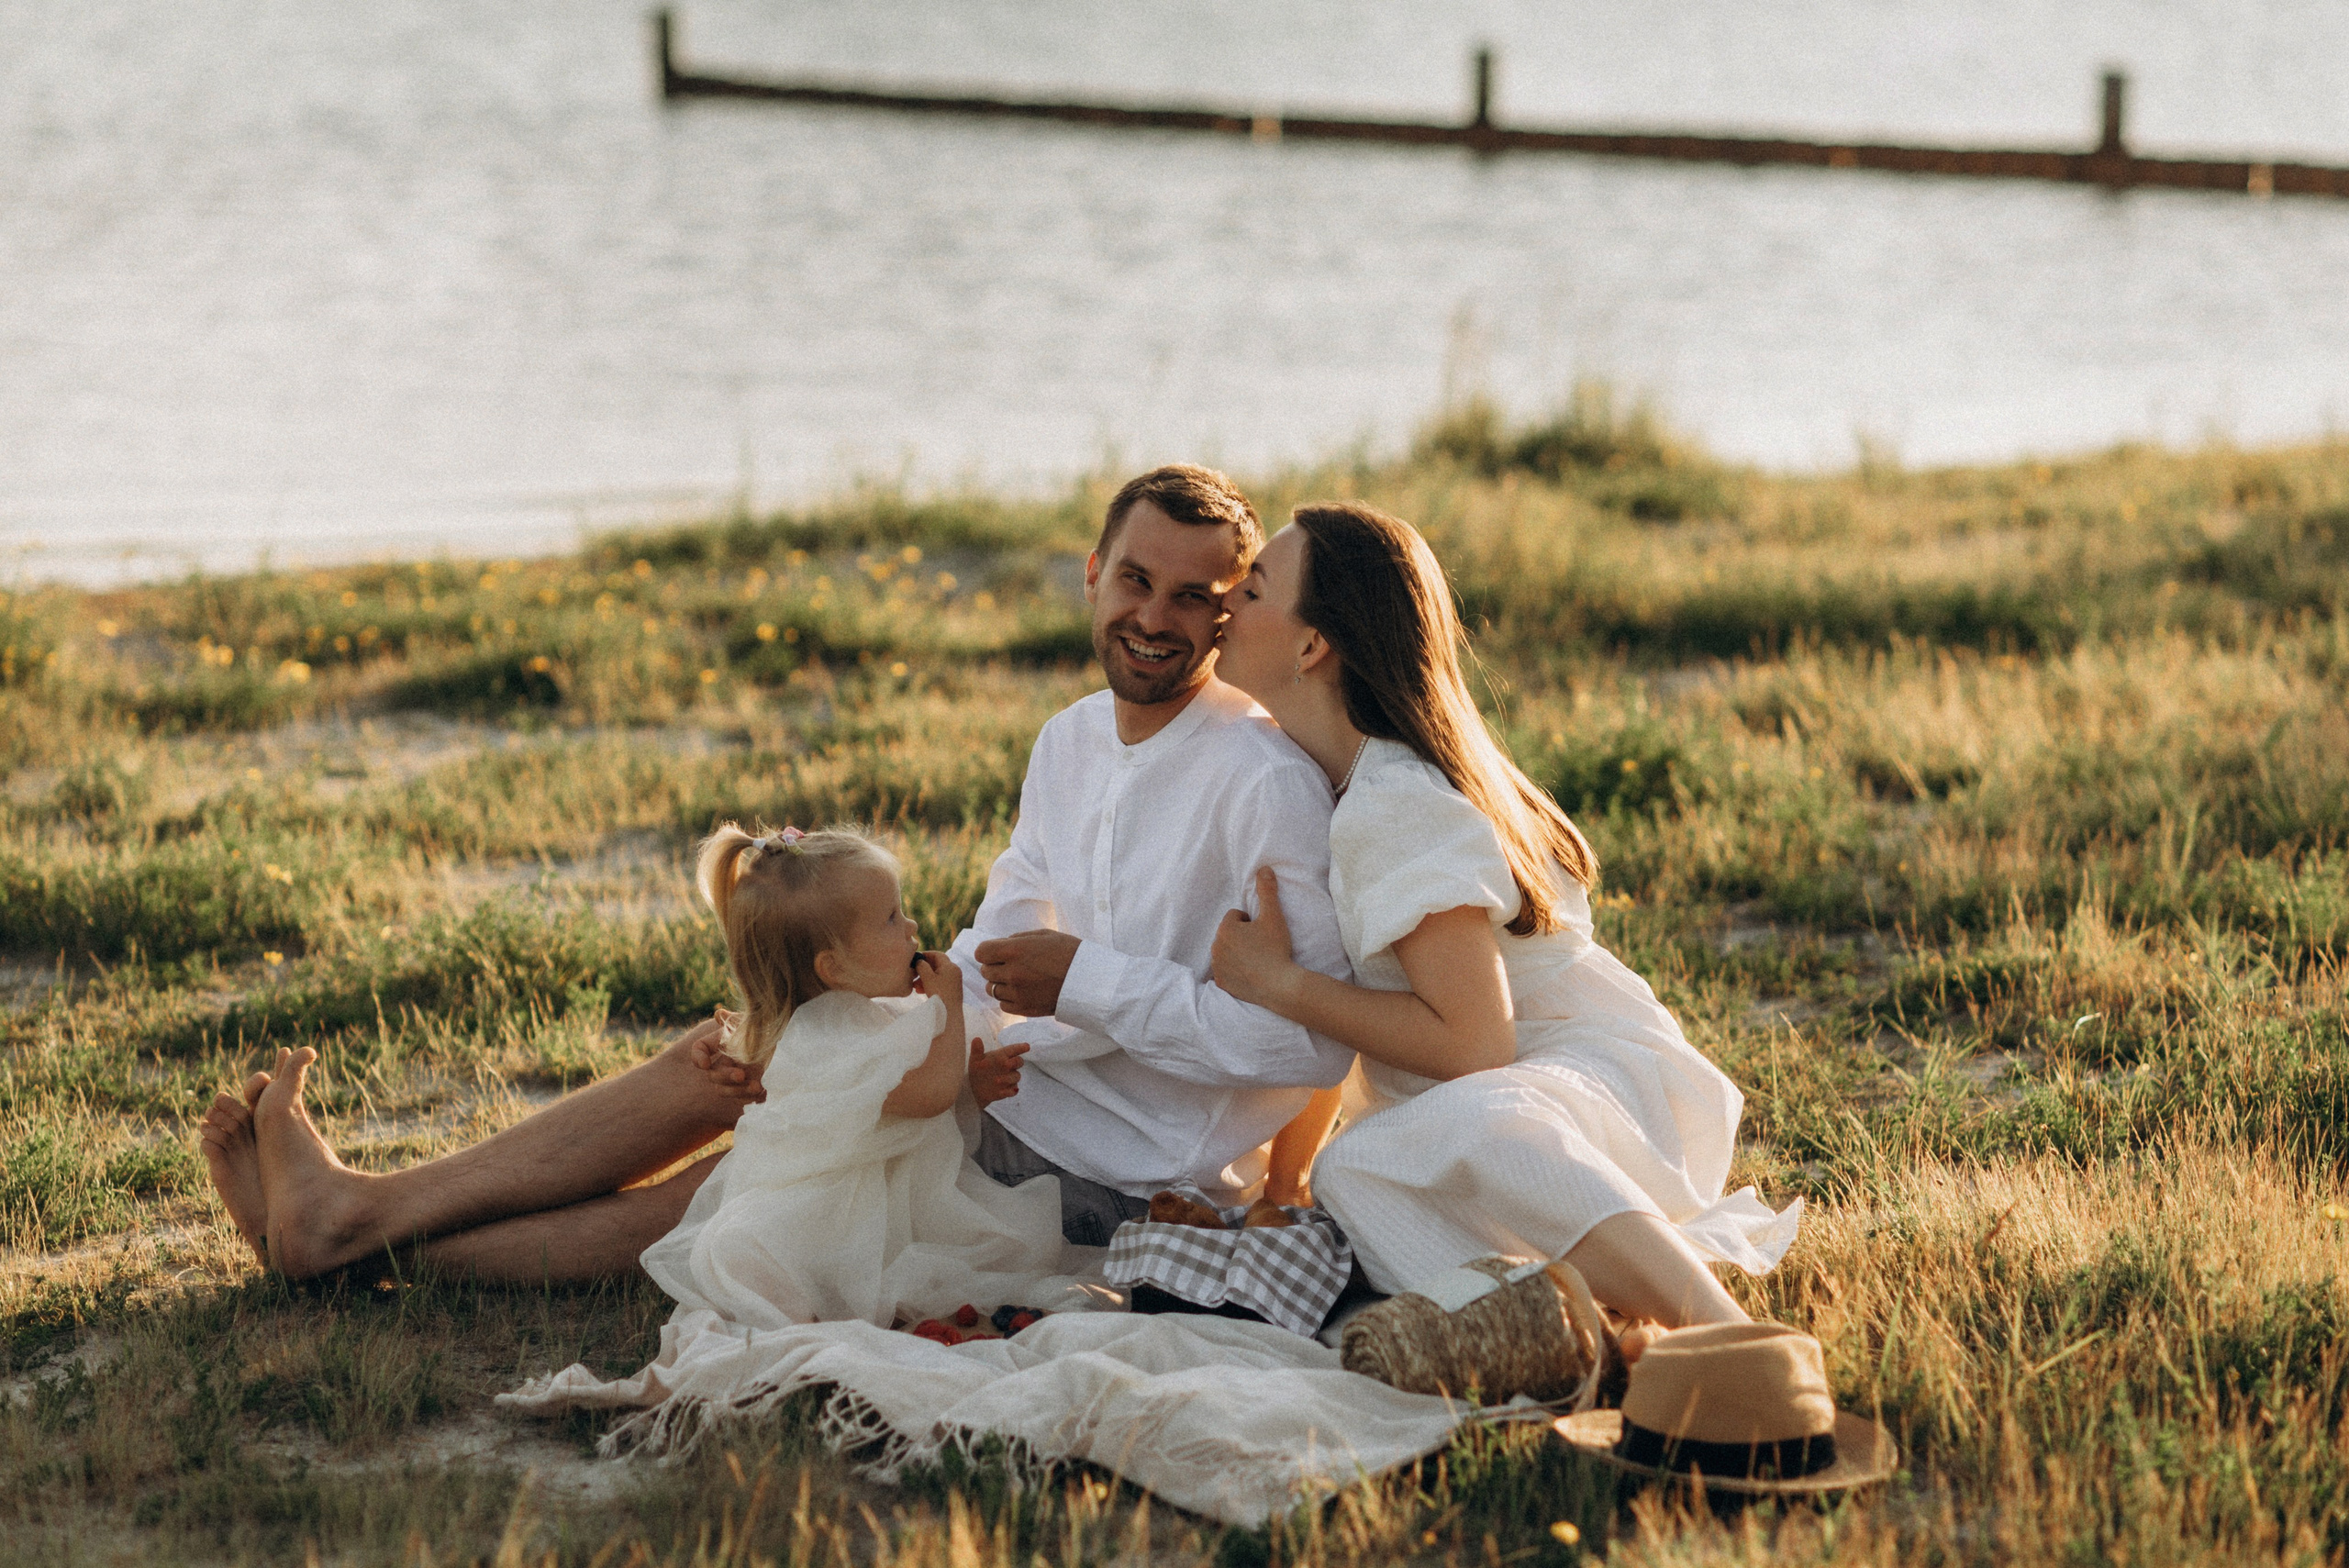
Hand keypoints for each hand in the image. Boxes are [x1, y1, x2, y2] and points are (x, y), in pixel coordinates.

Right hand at [687, 1011, 766, 1105]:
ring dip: (738, 1091)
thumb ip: (735, 1019)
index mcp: (722, 1042)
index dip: (697, 1057)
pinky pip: (744, 1099)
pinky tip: (764, 1093)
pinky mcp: (751, 1086)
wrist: (789, 1040)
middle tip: (741, 1074)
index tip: (704, 1064)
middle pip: (713, 1075)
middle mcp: (726, 1060)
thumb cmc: (768, 1025)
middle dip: (725, 1077)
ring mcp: (738, 1075)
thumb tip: (719, 1014)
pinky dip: (752, 1098)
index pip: (700, 1049)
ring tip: (757, 1087)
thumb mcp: (753, 1020)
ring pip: (725, 1090)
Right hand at [913, 951, 961, 1001]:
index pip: (937, 955)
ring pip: (937, 975)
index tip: (916, 958)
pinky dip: (930, 984)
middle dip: (924, 969)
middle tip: (913, 973)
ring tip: (915, 986)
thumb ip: (922, 966)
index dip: (926, 955)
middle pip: (937, 965)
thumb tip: (920, 961)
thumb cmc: (939, 994)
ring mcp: (954, 981)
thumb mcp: (928, 978)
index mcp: (950, 966)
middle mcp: (954, 971)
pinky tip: (921, 991)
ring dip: (925, 978)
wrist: (950, 1013)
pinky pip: (940, 982)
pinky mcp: (953, 989)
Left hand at [968, 1038, 1028, 1105]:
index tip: (1027, 1046)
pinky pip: (1013, 1090)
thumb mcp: (975, 1060)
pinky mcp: (1008, 1090)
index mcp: (1001, 1056)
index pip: (1013, 1050)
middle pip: (1019, 1061)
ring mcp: (1009, 1078)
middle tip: (1007, 1064)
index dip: (1020, 1048)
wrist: (974, 1088)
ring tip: (996, 1081)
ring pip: (1017, 1076)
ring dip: (1009, 1078)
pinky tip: (1002, 1092)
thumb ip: (977, 1050)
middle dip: (1016, 1062)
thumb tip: (976, 1038)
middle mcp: (1008, 1066)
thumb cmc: (977, 1070)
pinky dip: (1009, 1091)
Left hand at [973, 930, 1079, 1016]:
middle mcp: (1012, 972)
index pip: (981, 953)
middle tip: (1012, 965)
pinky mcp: (1024, 1009)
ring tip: (1018, 979)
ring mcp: (1017, 993)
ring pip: (992, 989)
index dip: (987, 952)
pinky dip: (1009, 999)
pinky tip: (1023, 992)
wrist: (1088, 980)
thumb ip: (1016, 939)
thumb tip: (999, 945)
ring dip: (1000, 984)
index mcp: (1014, 950)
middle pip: (985, 971)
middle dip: (995, 967)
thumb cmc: (1068, 952)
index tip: (996, 953)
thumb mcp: (1043, 935)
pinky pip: (1003, 1005)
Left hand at [1212, 866, 1299, 1006]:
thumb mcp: (1274, 916)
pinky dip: (1234, 972)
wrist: (1280, 984)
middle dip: (1242, 937)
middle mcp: (1215, 946)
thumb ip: (1267, 891)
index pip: (1235, 916)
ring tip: (1257, 961)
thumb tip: (1264, 868)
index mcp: (1225, 928)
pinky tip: (1249, 974)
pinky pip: (1225, 972)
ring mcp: (1217, 966)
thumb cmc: (1276, 948)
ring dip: (1237, 953)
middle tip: (1261, 946)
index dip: (1250, 922)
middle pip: (1229, 935)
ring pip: (1226, 952)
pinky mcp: (1221, 983)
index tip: (1262, 932)